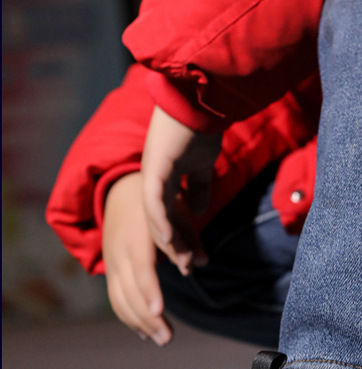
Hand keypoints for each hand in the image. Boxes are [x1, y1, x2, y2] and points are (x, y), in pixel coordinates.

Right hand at [102, 171, 172, 345]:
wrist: (119, 194)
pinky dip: (129, 318)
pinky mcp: (110, 272)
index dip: (150, 290)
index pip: (142, 268)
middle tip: (168, 339)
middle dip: (148, 318)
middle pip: (130, 291)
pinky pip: (116, 299)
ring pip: (120, 299)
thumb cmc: (156, 206)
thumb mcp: (175, 213)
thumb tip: (203, 262)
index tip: (159, 310)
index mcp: (137, 236)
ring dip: (140, 323)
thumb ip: (188, 239)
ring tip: (162, 340)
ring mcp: (112, 264)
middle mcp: (120, 252)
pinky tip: (144, 334)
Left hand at [140, 105, 221, 275]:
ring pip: (156, 217)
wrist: (201, 99)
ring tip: (182, 263)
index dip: (182, 237)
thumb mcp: (203, 165)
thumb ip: (199, 188)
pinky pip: (156, 202)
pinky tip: (170, 242)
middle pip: (160, 221)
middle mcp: (153, 177)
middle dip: (176, 248)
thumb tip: (198, 211)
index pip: (170, 215)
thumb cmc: (202, 126)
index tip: (194, 258)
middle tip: (188, 270)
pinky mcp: (156, 167)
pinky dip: (161, 223)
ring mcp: (152, 172)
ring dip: (170, 242)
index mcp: (163, 176)